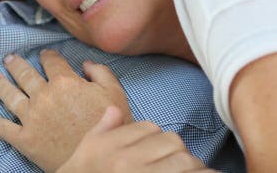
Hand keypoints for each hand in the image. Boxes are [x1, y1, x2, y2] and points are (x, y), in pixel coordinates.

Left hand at [0, 49, 133, 171]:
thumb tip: (85, 64)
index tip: (44, 55)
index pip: (51, 61)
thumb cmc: (109, 127)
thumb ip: (100, 72)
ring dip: (1, 85)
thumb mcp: (114, 93)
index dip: (47, 55)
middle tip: (8, 59)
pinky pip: (3, 128)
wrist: (99, 162)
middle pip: (24, 74)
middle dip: (16, 64)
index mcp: (65, 82)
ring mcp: (31, 118)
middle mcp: (43, 96)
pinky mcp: (24, 140)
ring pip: (10, 95)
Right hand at [58, 106, 213, 172]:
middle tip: (176, 164)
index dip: (157, 139)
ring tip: (188, 172)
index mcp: (111, 149)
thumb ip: (101, 131)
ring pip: (183, 160)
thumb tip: (114, 110)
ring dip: (191, 168)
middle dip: (177, 152)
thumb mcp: (85, 155)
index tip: (157, 152)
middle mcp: (127, 163)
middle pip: (170, 141)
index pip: (148, 128)